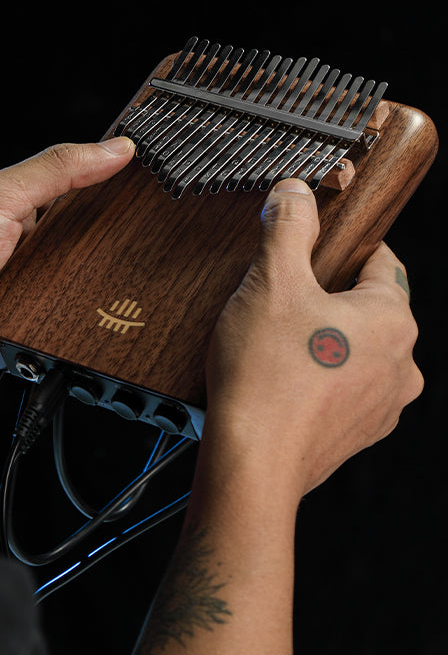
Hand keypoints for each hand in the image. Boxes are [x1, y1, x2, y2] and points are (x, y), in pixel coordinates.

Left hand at [0, 138, 134, 409]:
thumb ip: (56, 171)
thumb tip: (113, 148)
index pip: (60, 186)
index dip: (97, 181)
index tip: (137, 175)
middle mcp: (8, 246)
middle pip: (74, 235)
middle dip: (98, 237)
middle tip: (134, 229)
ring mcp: (17, 287)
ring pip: (75, 279)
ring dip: (87, 279)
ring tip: (109, 272)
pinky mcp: (25, 326)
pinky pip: (66, 319)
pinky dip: (77, 316)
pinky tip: (87, 310)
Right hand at [203, 178, 422, 497]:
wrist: (253, 462)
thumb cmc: (265, 373)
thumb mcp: (270, 281)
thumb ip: (286, 227)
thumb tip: (294, 192)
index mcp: (392, 318)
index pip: (381, 260)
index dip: (342, 247)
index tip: (312, 248)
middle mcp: (402, 364)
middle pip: (367, 308)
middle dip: (325, 298)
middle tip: (278, 301)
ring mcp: (383, 405)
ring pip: (355, 352)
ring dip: (323, 341)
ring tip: (273, 347)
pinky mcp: (358, 434)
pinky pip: (343, 390)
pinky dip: (318, 380)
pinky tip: (279, 382)